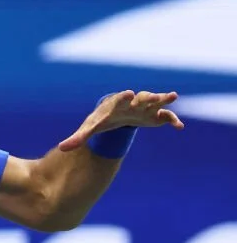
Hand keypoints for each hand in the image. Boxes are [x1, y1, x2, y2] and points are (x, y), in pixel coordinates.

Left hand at [58, 90, 184, 151]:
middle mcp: (133, 103)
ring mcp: (145, 108)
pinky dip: (172, 120)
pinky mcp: (155, 116)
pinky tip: (179, 127)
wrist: (116, 115)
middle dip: (146, 97)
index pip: (120, 100)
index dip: (124, 97)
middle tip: (154, 96)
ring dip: (163, 100)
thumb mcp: (90, 128)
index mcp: (117, 105)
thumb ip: (78, 138)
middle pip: (140, 98)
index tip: (128, 93)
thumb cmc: (102, 120)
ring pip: (156, 102)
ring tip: (173, 96)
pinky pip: (166, 117)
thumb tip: (62, 148)